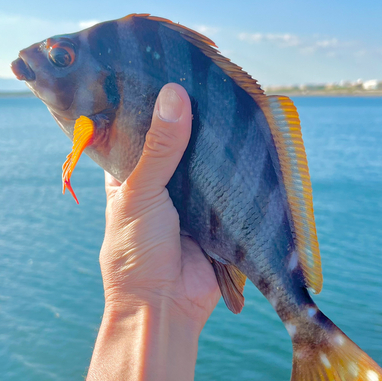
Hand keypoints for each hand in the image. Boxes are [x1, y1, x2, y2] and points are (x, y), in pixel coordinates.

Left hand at [100, 83, 220, 334]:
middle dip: (195, 123)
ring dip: (219, 147)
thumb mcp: (140, 194)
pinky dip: (238, 173)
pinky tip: (251, 145)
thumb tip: (176, 95)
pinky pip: (230, 189)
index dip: (155, 107)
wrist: (164, 306)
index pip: (142, 132)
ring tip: (236, 107)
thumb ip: (159, 150)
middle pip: (180, 145)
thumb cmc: (136, 252)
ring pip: (208, 165)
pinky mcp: (218, 216)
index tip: (174, 74)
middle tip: (214, 85)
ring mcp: (192, 200)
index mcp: (131, 176)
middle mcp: (162, 184)